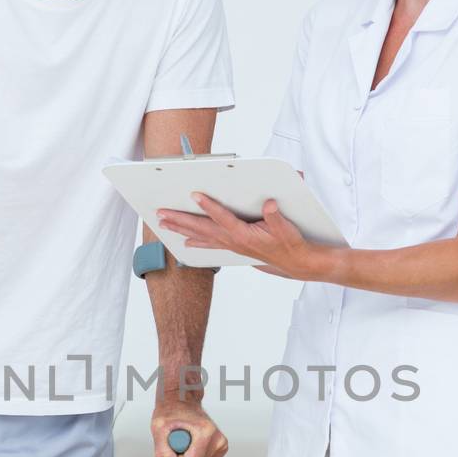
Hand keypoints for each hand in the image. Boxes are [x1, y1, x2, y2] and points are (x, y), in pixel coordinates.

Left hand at [151, 399, 227, 456]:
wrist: (182, 400)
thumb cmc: (172, 411)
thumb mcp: (159, 428)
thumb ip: (163, 452)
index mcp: (205, 432)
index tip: (175, 443)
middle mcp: (217, 439)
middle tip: (179, 441)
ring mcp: (221, 444)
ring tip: (185, 440)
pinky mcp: (221, 448)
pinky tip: (192, 443)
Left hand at [156, 193, 327, 279]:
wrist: (296, 262)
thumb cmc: (291, 244)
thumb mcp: (286, 229)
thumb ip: (276, 217)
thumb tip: (269, 205)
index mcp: (244, 235)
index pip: (223, 218)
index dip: (209, 206)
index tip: (196, 195)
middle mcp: (233, 241)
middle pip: (202, 228)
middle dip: (180, 220)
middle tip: (161, 213)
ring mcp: (231, 245)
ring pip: (201, 236)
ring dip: (182, 229)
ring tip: (164, 223)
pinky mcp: (234, 246)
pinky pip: (209, 243)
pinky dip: (195, 241)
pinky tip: (186, 242)